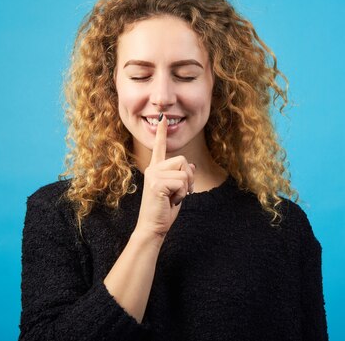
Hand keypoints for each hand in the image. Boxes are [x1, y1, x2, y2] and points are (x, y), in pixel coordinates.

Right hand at [134, 115, 194, 238]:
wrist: (153, 227)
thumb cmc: (164, 210)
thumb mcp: (177, 190)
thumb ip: (182, 176)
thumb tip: (192, 166)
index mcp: (156, 168)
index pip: (160, 147)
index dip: (162, 132)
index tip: (162, 117)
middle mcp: (153, 168)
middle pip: (184, 160)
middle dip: (189, 177)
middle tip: (179, 192)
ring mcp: (153, 174)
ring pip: (185, 171)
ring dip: (185, 187)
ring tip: (173, 197)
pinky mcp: (156, 182)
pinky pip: (182, 182)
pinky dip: (182, 194)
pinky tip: (171, 201)